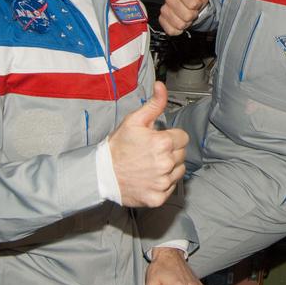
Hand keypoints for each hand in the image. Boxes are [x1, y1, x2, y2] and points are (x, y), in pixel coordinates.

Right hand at [108, 82, 188, 207]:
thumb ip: (153, 104)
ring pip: (179, 171)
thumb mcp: (134, 121)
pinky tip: (150, 177)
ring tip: (151, 165)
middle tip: (152, 153)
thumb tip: (161, 87)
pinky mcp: (158, 197)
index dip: (171, 137)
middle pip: (182, 154)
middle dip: (170, 151)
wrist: (102, 174)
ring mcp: (162, 182)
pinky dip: (163, 184)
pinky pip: (171, 188)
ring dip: (169, 167)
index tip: (159, 140)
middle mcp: (166, 164)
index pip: (183, 138)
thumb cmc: (118, 147)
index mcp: (163, 143)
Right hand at [158, 0, 215, 35]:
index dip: (198, 5)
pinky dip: (179, 29)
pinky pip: (172, 30)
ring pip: (180, 24)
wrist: (190, 5)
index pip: (193, 3)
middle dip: (192, 14)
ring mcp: (165, 10)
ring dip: (186, 22)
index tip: (197, 2)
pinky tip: (180, 21)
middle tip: (192, 10)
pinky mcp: (162, 20)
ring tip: (186, 15)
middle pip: (186, 15)